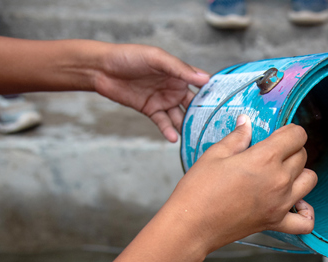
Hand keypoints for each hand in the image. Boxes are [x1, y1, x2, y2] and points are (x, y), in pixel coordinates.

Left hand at [93, 44, 209, 141]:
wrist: (101, 69)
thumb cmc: (128, 57)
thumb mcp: (156, 58)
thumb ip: (180, 69)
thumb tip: (204, 79)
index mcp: (179, 73)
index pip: (201, 86)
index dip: (212, 96)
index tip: (226, 107)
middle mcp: (173, 88)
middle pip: (193, 105)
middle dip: (202, 116)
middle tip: (214, 128)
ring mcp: (162, 100)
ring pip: (180, 117)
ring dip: (187, 127)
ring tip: (195, 137)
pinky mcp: (150, 110)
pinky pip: (163, 123)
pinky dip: (169, 131)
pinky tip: (174, 137)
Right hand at [167, 115, 317, 252]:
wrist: (191, 226)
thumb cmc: (198, 191)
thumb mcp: (215, 155)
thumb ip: (237, 137)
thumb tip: (246, 123)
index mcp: (264, 158)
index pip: (297, 135)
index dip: (290, 131)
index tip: (280, 133)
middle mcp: (279, 180)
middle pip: (303, 156)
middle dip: (291, 150)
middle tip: (273, 152)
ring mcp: (280, 204)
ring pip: (310, 180)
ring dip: (301, 174)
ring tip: (283, 174)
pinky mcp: (276, 223)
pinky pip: (306, 221)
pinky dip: (306, 213)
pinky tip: (296, 204)